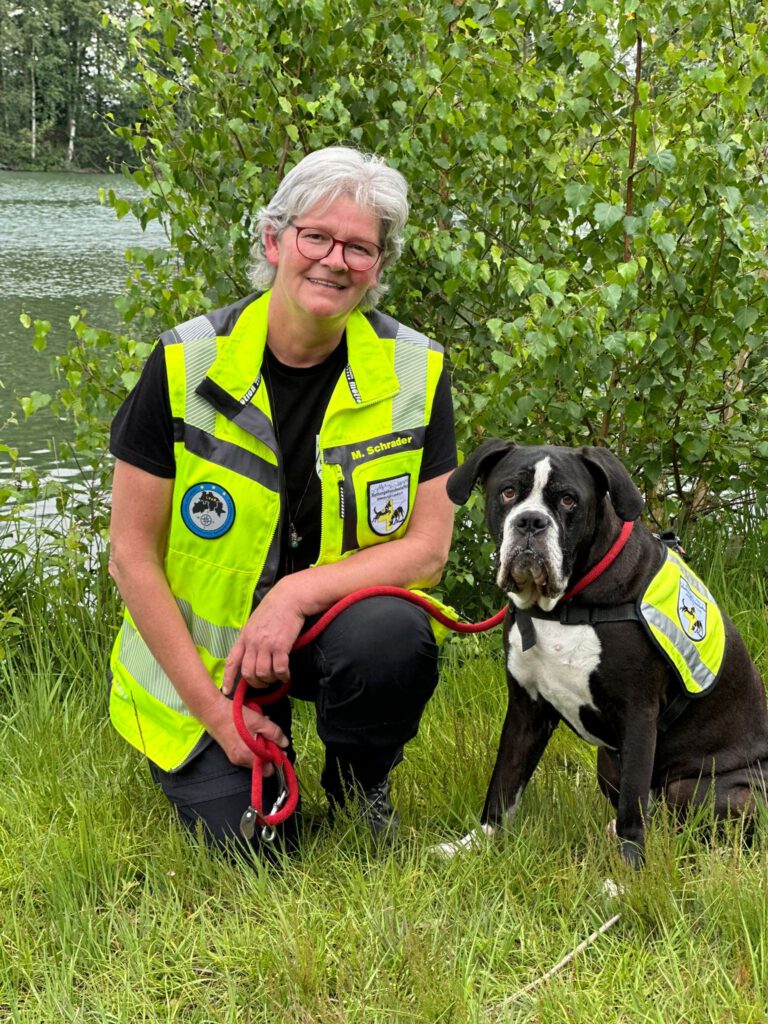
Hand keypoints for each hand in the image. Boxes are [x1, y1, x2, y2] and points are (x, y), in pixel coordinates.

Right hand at [207, 698, 287, 770]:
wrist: (214, 712)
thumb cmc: (235, 716)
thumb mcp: (260, 721)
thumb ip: (274, 733)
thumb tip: (284, 743)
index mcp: (249, 756)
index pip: (268, 770)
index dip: (276, 759)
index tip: (279, 748)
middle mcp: (241, 761)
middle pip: (262, 765)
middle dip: (268, 752)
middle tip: (269, 737)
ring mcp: (234, 758)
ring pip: (254, 759)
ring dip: (260, 749)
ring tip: (259, 732)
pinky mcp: (231, 753)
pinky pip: (246, 755)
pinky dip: (252, 747)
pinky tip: (251, 733)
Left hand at [222, 578, 306, 694]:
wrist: (289, 598)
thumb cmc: (274, 609)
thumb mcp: (254, 623)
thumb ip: (250, 638)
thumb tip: (250, 655)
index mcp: (244, 637)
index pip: (231, 661)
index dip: (228, 678)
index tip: (227, 691)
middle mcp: (252, 643)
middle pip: (248, 673)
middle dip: (255, 683)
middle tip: (264, 683)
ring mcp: (266, 645)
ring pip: (263, 674)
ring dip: (270, 680)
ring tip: (277, 677)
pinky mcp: (281, 646)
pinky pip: (279, 669)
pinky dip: (283, 676)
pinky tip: (286, 675)